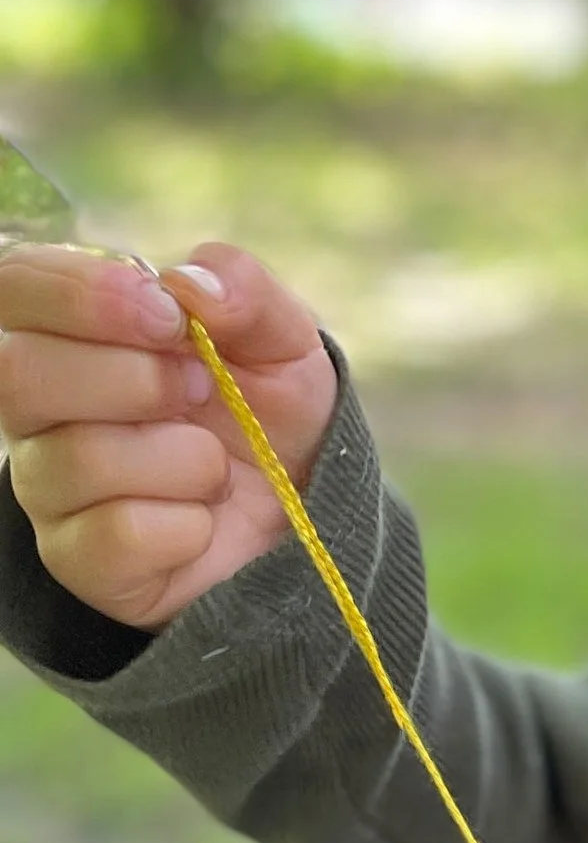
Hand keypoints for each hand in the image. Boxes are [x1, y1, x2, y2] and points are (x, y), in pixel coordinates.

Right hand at [0, 241, 338, 629]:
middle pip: (17, 375)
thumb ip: (245, 291)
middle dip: (134, 380)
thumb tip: (189, 283)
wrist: (303, 515)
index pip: (13, 286)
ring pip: (77, 459)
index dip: (80, 294)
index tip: (168, 317)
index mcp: (67, 332)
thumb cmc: (270, 413)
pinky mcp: (79, 559)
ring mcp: (48, 486)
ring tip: (214, 464)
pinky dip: (185, 525)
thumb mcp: (282, 341)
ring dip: (180, 458)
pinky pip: (115, 534)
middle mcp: (36, 407)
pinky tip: (203, 520)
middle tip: (203, 390)